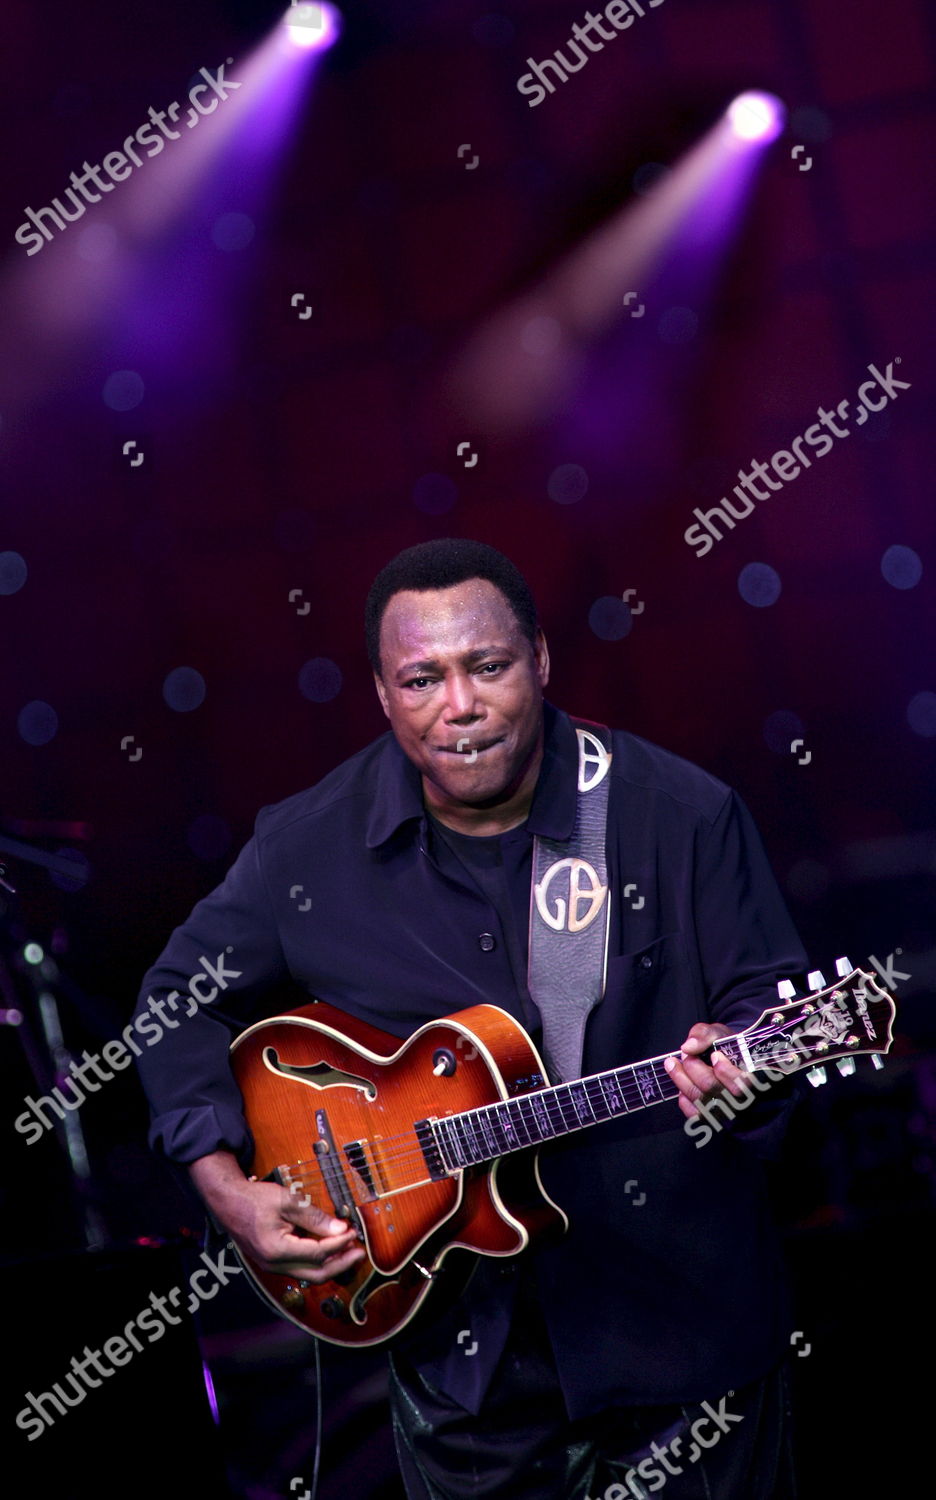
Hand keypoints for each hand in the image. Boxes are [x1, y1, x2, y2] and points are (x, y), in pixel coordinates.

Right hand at [189, 1150, 366, 1283]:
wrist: (229, 1202)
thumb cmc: (254, 1199)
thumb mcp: (287, 1201)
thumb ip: (314, 1217)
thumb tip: (340, 1229)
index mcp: (276, 1250)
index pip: (318, 1253)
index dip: (339, 1243)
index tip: (353, 1232)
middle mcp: (274, 1264)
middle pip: (316, 1274)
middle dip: (341, 1264)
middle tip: (359, 1252)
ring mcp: (272, 1266)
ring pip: (308, 1274)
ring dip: (331, 1264)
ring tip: (348, 1251)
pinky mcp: (273, 1262)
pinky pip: (300, 1268)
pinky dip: (317, 1261)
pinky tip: (329, 1250)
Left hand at [663, 1022, 751, 1122]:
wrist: (726, 1060)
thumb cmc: (725, 1047)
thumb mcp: (719, 1033)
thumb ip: (705, 1034)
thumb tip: (688, 1047)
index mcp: (752, 1078)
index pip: (742, 1084)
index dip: (725, 1071)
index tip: (714, 1055)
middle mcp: (742, 1100)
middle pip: (714, 1089)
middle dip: (694, 1068)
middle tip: (686, 1055)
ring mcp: (726, 1112)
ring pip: (702, 1102)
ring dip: (682, 1080)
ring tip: (673, 1064)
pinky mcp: (712, 1120)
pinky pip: (695, 1115)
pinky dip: (684, 1100)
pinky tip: (681, 1086)